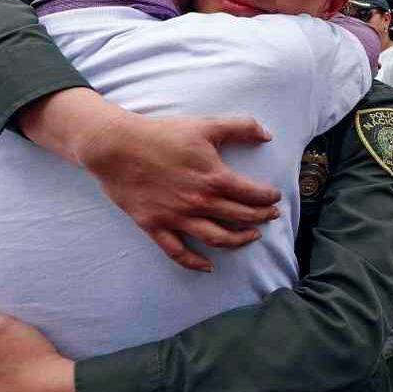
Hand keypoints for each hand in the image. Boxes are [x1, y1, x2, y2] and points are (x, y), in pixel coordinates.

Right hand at [71, 108, 283, 271]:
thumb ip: (241, 127)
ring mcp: (177, 217)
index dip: (268, 198)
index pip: (253, 195)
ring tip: (251, 237)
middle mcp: (199, 202)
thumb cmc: (161, 134)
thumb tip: (267, 135)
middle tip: (271, 217)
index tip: (275, 198)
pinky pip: (177, 251)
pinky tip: (208, 266)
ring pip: (216, 238)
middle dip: (260, 218)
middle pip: (240, 217)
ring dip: (238, 241)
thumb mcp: (206, 125)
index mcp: (214, 178)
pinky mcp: (155, 226)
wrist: (117, 146)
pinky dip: (194, 262)